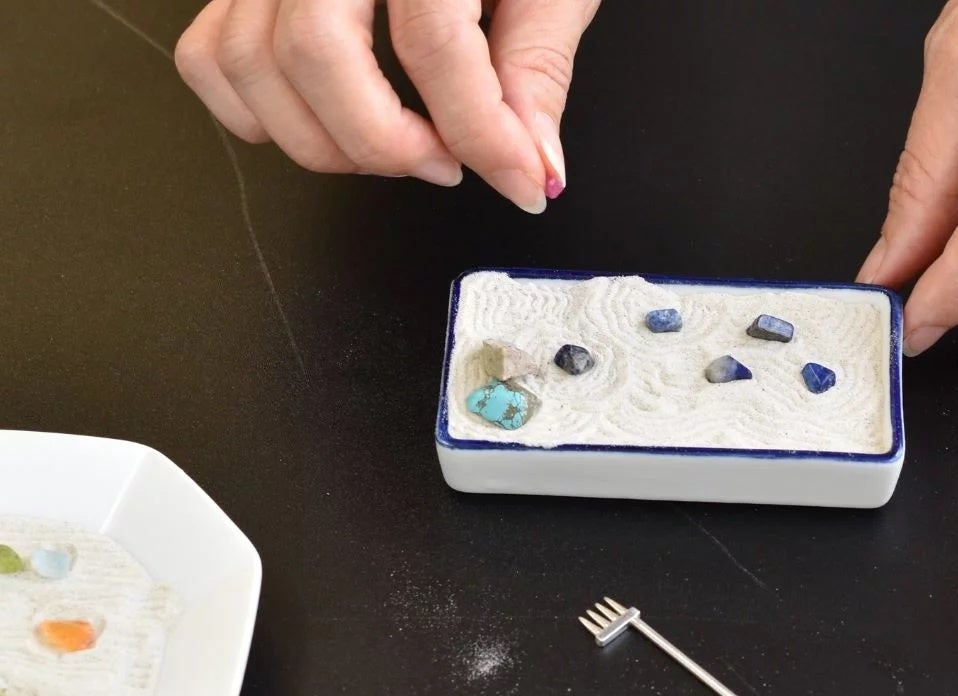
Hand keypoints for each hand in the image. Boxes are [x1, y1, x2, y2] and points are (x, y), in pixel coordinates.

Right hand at [175, 0, 599, 211]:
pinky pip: (211, 54)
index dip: (484, 135)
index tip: (523, 181)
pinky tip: (330, 125)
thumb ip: (538, 67)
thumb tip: (533, 165)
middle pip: (315, 51)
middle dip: (386, 142)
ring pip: (250, 60)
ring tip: (399, 148)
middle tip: (448, 164)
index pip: (433, 44)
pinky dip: (258, 114)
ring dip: (325, 141)